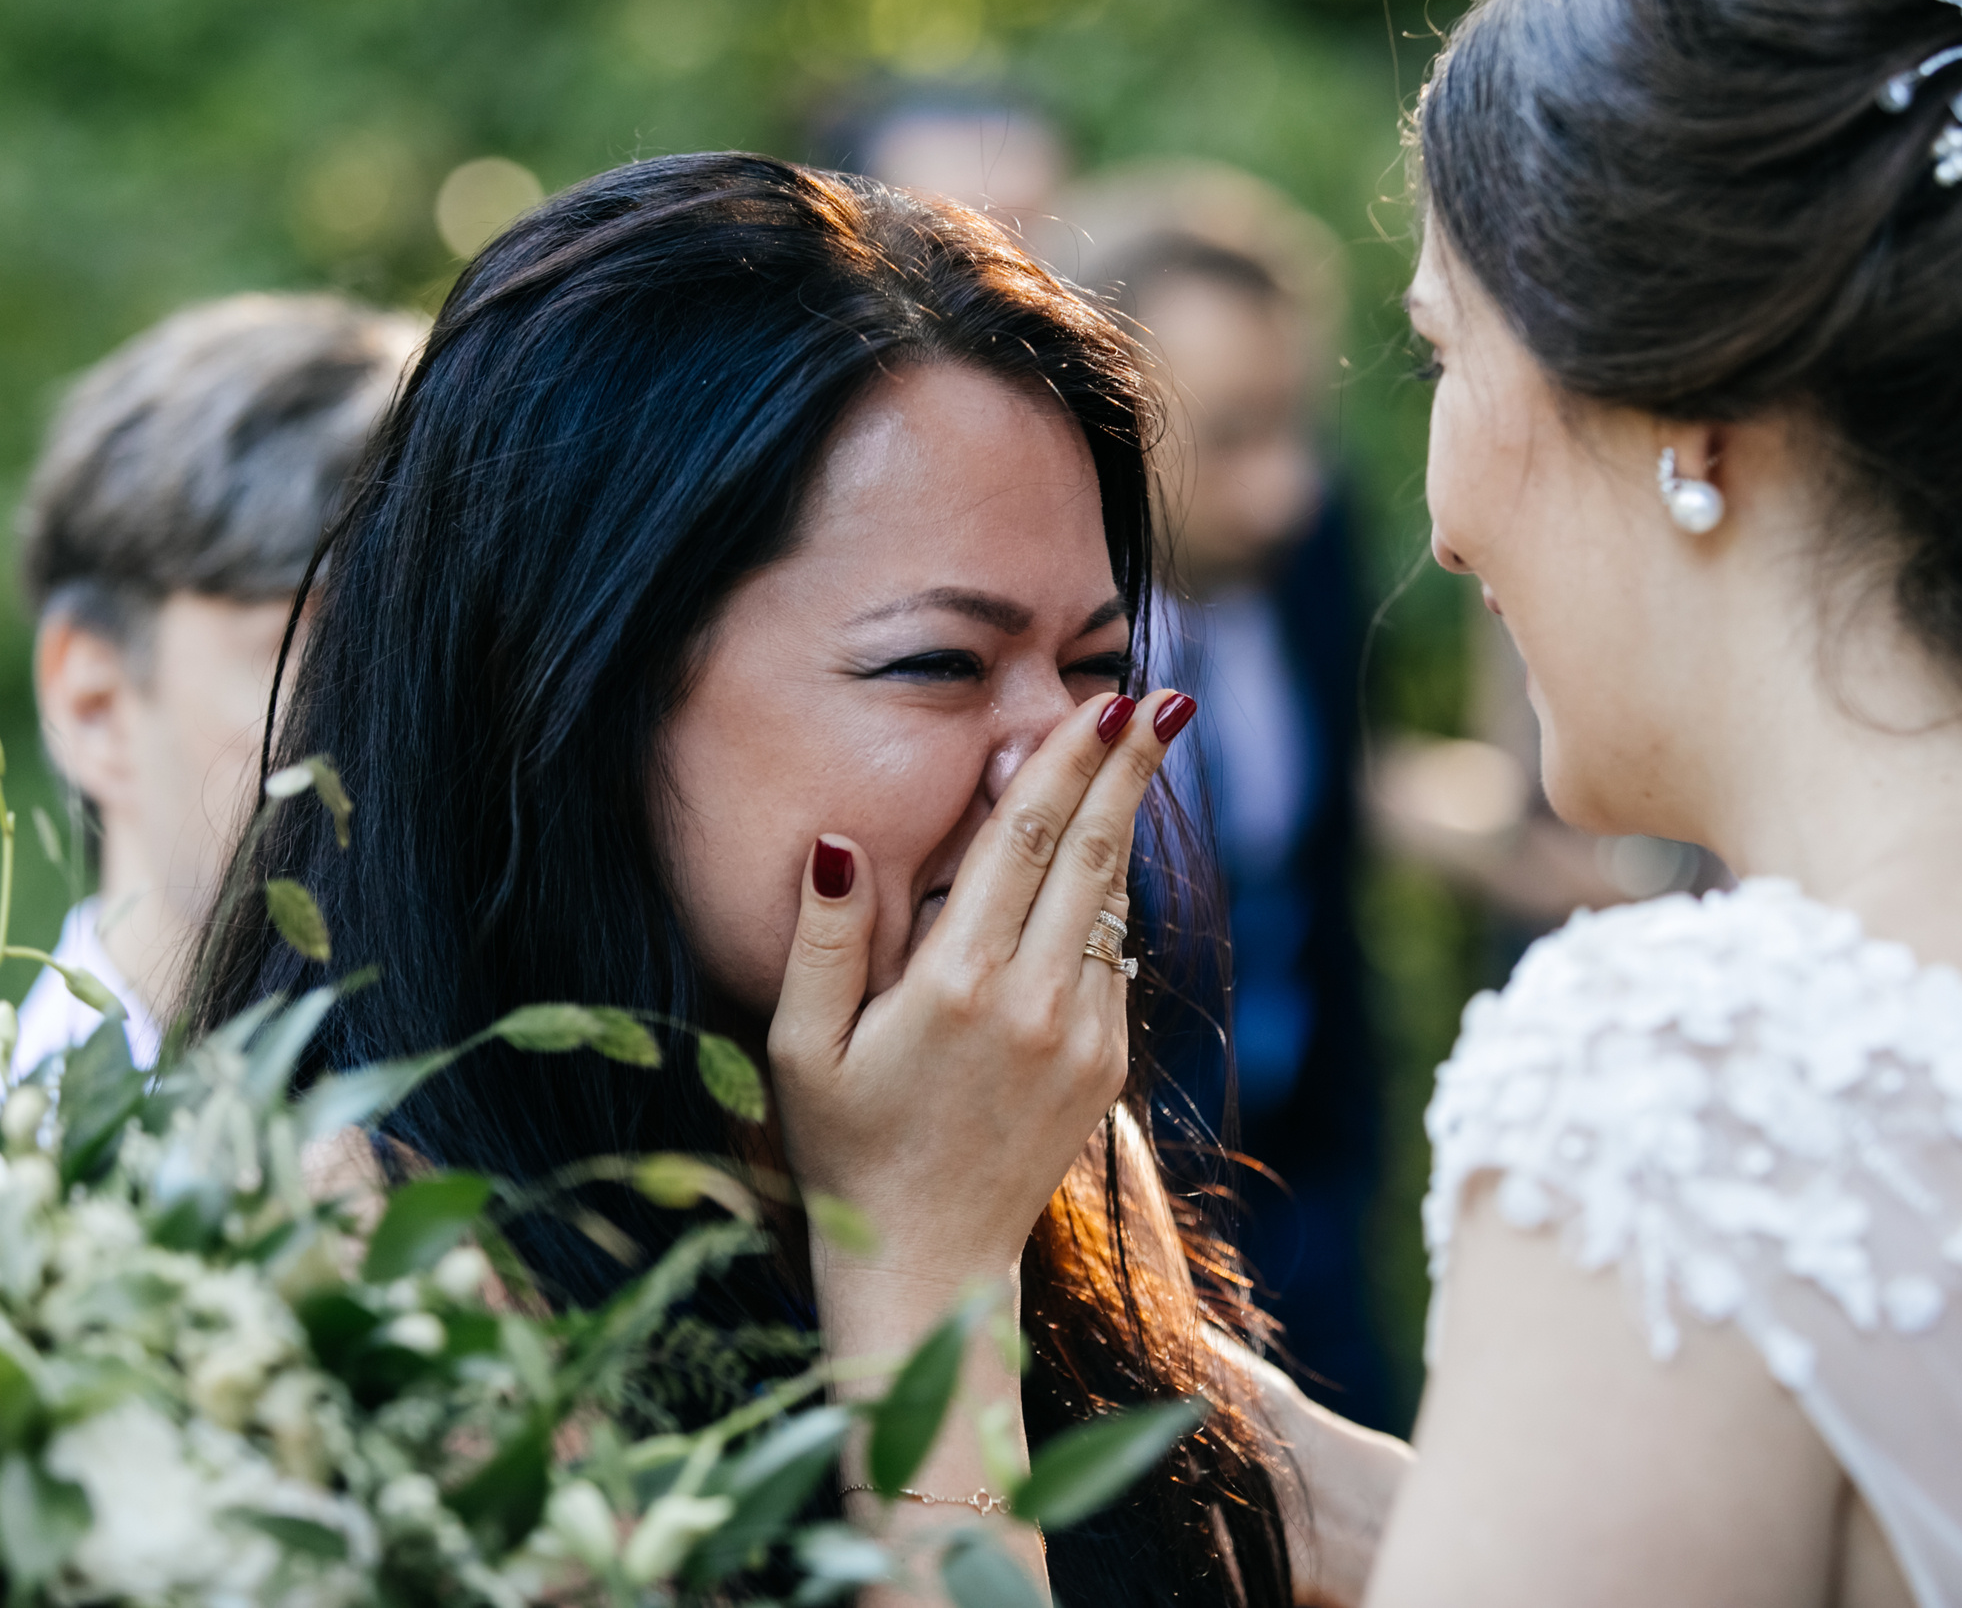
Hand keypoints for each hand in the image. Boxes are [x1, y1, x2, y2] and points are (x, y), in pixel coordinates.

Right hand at [765, 688, 1190, 1289]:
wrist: (928, 1262)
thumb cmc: (846, 1148)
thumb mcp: (801, 1049)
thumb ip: (822, 941)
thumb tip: (840, 841)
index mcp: (957, 986)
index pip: (1021, 841)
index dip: (1064, 763)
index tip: (1100, 702)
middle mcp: (1035, 1002)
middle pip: (1093, 854)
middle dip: (1126, 769)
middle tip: (1160, 699)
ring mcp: (1083, 1035)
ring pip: (1114, 902)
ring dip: (1127, 824)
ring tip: (1143, 752)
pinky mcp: (1106, 1064)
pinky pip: (1117, 956)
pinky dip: (1116, 896)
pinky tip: (1109, 854)